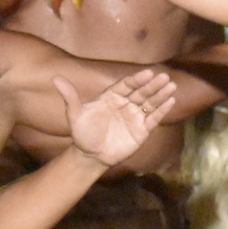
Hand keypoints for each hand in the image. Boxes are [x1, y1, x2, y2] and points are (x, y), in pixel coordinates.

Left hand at [59, 69, 174, 165]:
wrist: (90, 156)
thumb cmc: (82, 133)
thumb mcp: (74, 115)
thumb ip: (70, 96)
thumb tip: (55, 77)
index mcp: (112, 97)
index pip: (127, 85)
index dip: (137, 79)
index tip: (147, 73)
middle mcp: (125, 104)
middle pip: (142, 92)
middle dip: (153, 85)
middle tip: (164, 76)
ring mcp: (134, 117)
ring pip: (150, 103)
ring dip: (161, 95)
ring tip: (171, 86)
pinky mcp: (141, 130)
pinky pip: (153, 118)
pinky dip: (162, 110)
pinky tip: (171, 101)